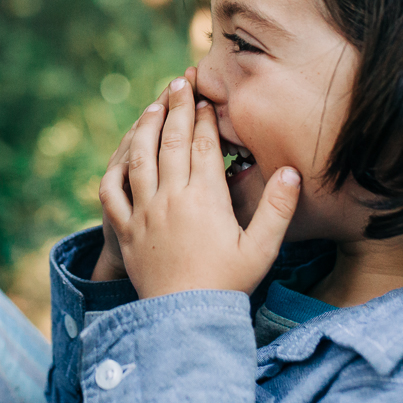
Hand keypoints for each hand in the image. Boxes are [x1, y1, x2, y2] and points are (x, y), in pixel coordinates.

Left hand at [99, 74, 300, 297]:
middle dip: (175, 108)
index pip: (202, 146)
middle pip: (170, 142)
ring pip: (139, 159)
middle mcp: (170, 199)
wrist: (185, 320)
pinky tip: (121, 156)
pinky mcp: (124, 230)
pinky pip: (111, 192)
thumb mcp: (262, 249)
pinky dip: (114, 169)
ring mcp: (143, 213)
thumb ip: (278, 209)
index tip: (205, 96)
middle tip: (178, 82)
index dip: (203, 117)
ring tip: (152, 107)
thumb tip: (291, 172)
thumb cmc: (228, 284)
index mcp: (205, 199)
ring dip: (144, 128)